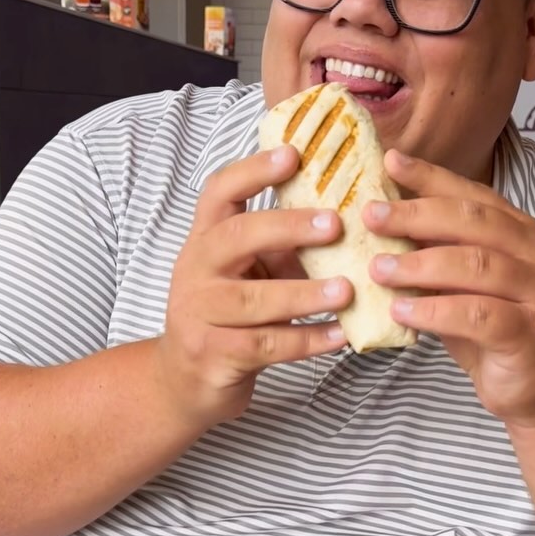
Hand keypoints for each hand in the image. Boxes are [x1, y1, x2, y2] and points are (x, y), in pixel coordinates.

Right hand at [158, 145, 352, 429]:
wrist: (186, 380)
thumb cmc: (229, 319)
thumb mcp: (250, 275)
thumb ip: (282, 251)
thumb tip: (348, 221)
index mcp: (205, 241)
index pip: (219, 193)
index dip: (253, 171)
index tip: (293, 154)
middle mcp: (195, 271)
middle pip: (235, 237)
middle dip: (287, 227)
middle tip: (335, 224)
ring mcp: (199, 314)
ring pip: (252, 300)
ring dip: (304, 294)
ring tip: (347, 290)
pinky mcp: (213, 354)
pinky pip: (266, 345)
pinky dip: (306, 340)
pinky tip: (340, 335)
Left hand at [364, 150, 534, 428]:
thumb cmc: (495, 331)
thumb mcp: (460, 285)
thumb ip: (434, 253)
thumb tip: (379, 220)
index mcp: (516, 231)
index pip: (470, 194)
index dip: (429, 176)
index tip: (388, 160)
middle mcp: (532, 253)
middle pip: (471, 222)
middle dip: (416, 215)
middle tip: (370, 216)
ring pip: (476, 265)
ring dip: (421, 264)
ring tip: (377, 269)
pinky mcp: (528, 333)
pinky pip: (477, 315)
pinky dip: (435, 311)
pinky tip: (401, 310)